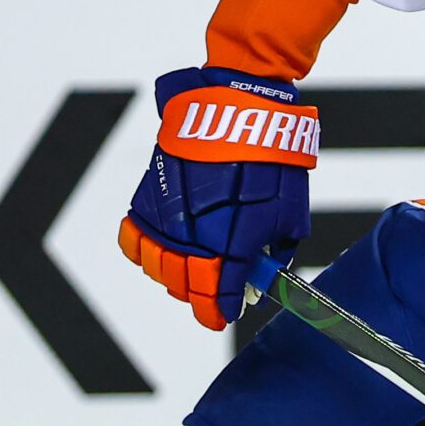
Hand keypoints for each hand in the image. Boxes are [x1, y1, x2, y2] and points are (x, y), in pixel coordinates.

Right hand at [119, 66, 318, 330]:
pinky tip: (160, 250)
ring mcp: (165, 217)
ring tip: (188, 273)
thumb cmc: (271, 160)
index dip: (220, 312)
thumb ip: (276, 249)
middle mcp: (192, 237)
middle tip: (211, 295)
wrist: (238, 110)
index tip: (225, 315)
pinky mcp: (148, 195)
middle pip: (183, 286)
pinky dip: (144, 249)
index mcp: (229, 247)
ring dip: (171, 276)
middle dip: (198, 296)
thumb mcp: (290, 213)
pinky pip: (133, 235)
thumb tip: (266, 270)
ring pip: (155, 266)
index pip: (216, 296)